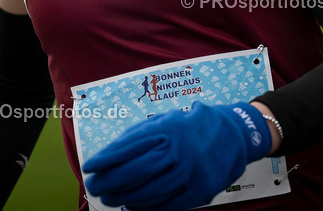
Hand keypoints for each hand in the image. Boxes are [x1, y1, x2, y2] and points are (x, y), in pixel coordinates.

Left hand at [82, 101, 269, 209]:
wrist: (234, 134)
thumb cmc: (190, 126)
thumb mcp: (164, 120)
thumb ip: (139, 135)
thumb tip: (109, 154)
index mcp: (165, 130)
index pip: (127, 148)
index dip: (104, 160)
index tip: (89, 167)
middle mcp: (177, 151)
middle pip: (135, 172)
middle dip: (109, 181)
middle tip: (94, 187)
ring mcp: (190, 173)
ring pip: (149, 191)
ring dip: (125, 198)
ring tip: (110, 198)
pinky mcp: (200, 191)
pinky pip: (168, 204)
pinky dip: (147, 208)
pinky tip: (133, 207)